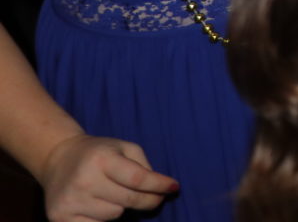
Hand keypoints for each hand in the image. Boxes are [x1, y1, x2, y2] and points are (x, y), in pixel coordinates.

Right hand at [39, 135, 176, 221]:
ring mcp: (70, 201)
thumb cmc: (99, 153)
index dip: (159, 186)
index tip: (174, 188)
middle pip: (129, 200)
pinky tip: (98, 206)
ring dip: (121, 207)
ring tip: (112, 194)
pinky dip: (103, 219)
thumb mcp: (124, 148)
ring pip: (114, 215)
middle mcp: (84, 180)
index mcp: (101, 159)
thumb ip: (143, 166)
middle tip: (156, 198)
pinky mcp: (60, 217)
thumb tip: (160, 188)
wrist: (58, 159)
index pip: (137, 179)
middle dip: (148, 200)